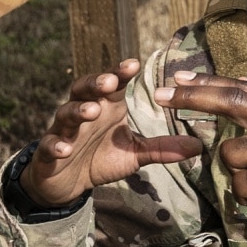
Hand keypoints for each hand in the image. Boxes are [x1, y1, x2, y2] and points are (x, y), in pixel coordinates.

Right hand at [20, 59, 202, 207]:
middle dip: (96, 83)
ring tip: (91, 111)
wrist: (65, 182)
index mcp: (105, 107)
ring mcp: (64, 131)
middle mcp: (83, 113)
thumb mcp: (134, 154)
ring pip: (67, 113)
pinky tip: (65, 148)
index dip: (120, 72)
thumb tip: (197, 147)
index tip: (134, 64)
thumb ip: (160, 147)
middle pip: (85, 89)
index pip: (112, 83)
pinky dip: (56, 145)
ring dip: (78, 110)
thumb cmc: (100, 158)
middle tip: (110, 82)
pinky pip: (50, 146)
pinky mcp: (49, 153)